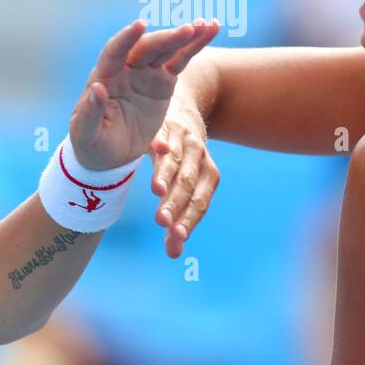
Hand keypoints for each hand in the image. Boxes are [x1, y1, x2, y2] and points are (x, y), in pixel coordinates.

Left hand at [69, 18, 219, 170]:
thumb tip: (98, 88)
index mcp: (105, 77)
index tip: (140, 25)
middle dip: (166, 38)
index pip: (114, 52)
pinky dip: (195, 46)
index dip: (126, 38)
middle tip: (188, 29)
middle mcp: (125, 69)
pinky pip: (181, 60)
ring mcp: (145, 73)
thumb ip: (89, 111)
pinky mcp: (163, 81)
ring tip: (207, 24)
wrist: (110, 154)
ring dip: (185, 36)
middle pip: (146, 47)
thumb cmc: (92, 143)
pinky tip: (211, 30)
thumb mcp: (85, 133)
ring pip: (166, 49)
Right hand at [150, 99, 219, 259]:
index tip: (175, 237)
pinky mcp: (165, 124)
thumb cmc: (183, 161)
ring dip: (166, 176)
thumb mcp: (184, 188)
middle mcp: (199, 157)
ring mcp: (182, 139)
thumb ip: (177, 220)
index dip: (188, 220)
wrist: (185, 111)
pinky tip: (157, 149)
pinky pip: (162, 133)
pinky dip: (161, 141)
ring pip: (175, 160)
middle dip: (175, 204)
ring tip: (157, 192)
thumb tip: (173, 254)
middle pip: (187, 184)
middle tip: (162, 223)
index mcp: (208, 175)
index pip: (200, 202)